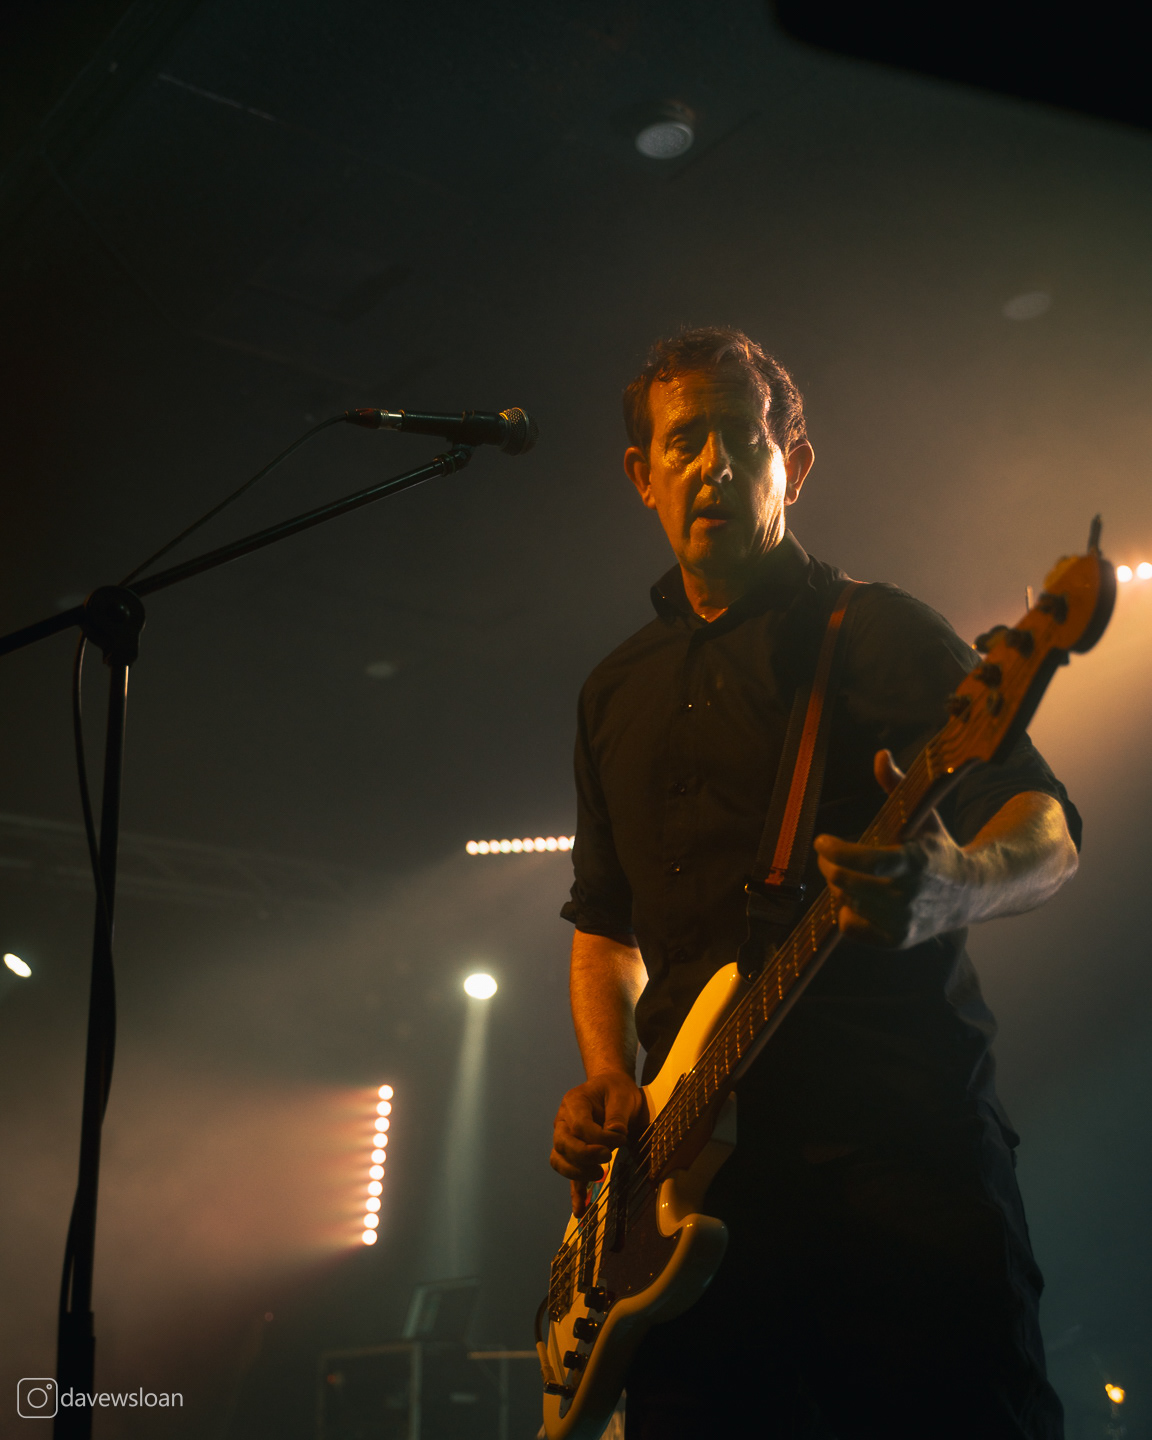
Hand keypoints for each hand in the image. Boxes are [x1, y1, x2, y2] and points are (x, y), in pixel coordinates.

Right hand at [550, 1070, 645, 1216]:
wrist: (610, 1088)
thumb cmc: (616, 1090)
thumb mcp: (622, 1095)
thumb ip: (617, 1115)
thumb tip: (615, 1135)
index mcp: (574, 1103)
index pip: (579, 1125)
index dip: (599, 1137)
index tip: (621, 1140)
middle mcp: (563, 1121)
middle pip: (562, 1144)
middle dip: (584, 1155)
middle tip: (607, 1158)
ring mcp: (564, 1138)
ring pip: (559, 1160)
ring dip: (576, 1172)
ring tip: (599, 1174)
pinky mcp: (573, 1154)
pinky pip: (569, 1174)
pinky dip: (574, 1193)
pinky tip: (580, 1211)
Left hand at [813, 749, 973, 947]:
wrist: (972, 894)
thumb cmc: (939, 850)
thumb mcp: (922, 817)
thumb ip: (897, 787)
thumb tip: (880, 755)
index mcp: (916, 861)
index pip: (867, 861)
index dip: (837, 852)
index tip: (822, 841)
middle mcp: (910, 895)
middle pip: (847, 883)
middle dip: (829, 866)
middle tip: (828, 857)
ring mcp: (904, 921)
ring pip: (847, 903)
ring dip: (840, 887)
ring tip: (847, 875)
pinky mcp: (897, 940)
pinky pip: (851, 928)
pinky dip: (846, 913)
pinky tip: (856, 900)